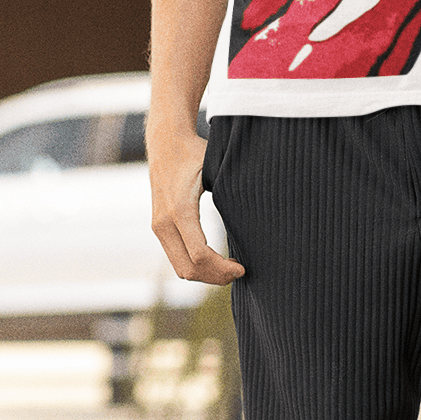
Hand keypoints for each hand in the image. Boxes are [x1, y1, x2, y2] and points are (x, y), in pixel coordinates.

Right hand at [148, 120, 244, 284]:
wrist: (165, 142)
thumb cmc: (195, 153)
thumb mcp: (216, 169)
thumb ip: (232, 192)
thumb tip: (261, 217)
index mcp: (180, 210)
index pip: (200, 255)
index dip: (222, 269)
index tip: (243, 267)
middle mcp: (164, 223)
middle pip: (188, 269)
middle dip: (215, 277)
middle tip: (239, 272)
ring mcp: (158, 227)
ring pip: (180, 269)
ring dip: (206, 275)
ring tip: (230, 268)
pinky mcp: (159, 228)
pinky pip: (176, 259)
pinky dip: (195, 266)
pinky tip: (216, 260)